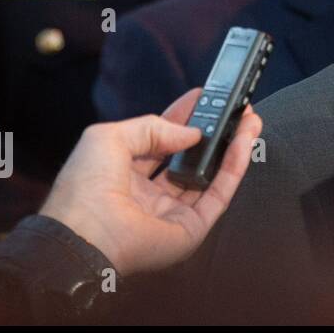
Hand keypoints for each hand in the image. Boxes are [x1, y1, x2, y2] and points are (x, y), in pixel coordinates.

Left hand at [40, 89, 261, 275]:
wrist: (84, 233)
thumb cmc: (83, 189)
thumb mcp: (109, 137)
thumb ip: (152, 127)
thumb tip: (191, 133)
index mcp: (125, 175)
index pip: (164, 143)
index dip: (185, 120)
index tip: (205, 99)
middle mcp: (150, 195)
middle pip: (191, 160)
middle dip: (214, 134)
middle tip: (233, 109)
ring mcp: (173, 212)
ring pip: (211, 176)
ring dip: (233, 147)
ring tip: (249, 121)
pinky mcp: (192, 228)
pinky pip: (219, 194)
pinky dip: (235, 167)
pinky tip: (244, 142)